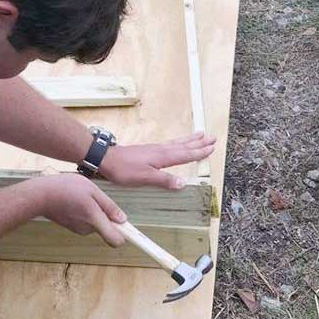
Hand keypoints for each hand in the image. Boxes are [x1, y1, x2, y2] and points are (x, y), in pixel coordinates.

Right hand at [35, 173, 126, 246]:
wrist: (39, 195)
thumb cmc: (65, 189)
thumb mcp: (92, 191)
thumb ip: (108, 206)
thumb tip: (122, 219)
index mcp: (94, 220)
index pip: (116, 240)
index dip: (126, 236)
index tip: (131, 230)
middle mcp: (87, 229)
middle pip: (107, 227)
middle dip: (106, 214)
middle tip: (96, 198)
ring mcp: (78, 229)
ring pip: (95, 222)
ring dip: (94, 211)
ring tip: (83, 196)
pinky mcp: (72, 226)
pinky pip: (86, 220)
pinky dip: (85, 212)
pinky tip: (75, 200)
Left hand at [98, 132, 215, 188]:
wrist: (106, 159)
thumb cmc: (123, 169)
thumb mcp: (145, 178)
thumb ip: (164, 180)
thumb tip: (182, 183)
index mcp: (162, 157)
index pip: (185, 154)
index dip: (199, 152)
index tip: (212, 148)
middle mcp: (161, 150)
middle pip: (184, 145)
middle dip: (199, 143)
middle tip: (212, 138)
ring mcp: (154, 149)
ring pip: (177, 143)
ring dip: (190, 140)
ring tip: (200, 135)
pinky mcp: (148, 150)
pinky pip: (169, 144)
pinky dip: (178, 142)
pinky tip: (177, 144)